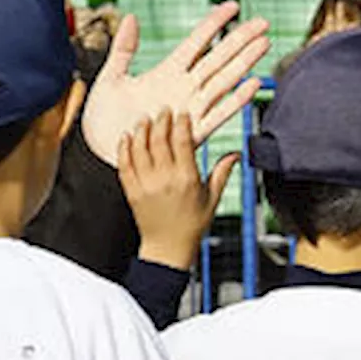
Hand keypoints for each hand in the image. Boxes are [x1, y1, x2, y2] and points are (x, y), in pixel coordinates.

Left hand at [81, 2, 268, 163]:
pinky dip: (234, 102)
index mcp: (165, 72)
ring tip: (263, 44)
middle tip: (264, 23)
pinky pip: (216, 116)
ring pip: (222, 82)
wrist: (99, 152)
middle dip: (240, 40)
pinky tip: (252, 85)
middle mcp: (182, 88)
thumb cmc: (103, 118)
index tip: (233, 6)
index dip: (214, 23)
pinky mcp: (189, 133)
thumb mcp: (110, 78)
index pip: (196, 42)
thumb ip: (123, 49)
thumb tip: (130, 17)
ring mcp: (188, 109)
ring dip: (243, 64)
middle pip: (217, 58)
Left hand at [118, 110, 238, 270]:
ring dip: (141, 131)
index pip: (183, 141)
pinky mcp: (131, 192)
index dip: (181, 123)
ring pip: (139, 149)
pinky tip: (126, 138)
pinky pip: (124, 165)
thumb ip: (222, 173)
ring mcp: (145, 186)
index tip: (181, 113)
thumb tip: (236, 154)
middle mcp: (165, 180)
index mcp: (187, 179)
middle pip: (159, 140)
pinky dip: (124, 149)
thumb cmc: (192, 225)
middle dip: (161, 121)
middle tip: (162, 110)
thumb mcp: (212, 199)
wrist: (167, 249)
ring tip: (144, 119)